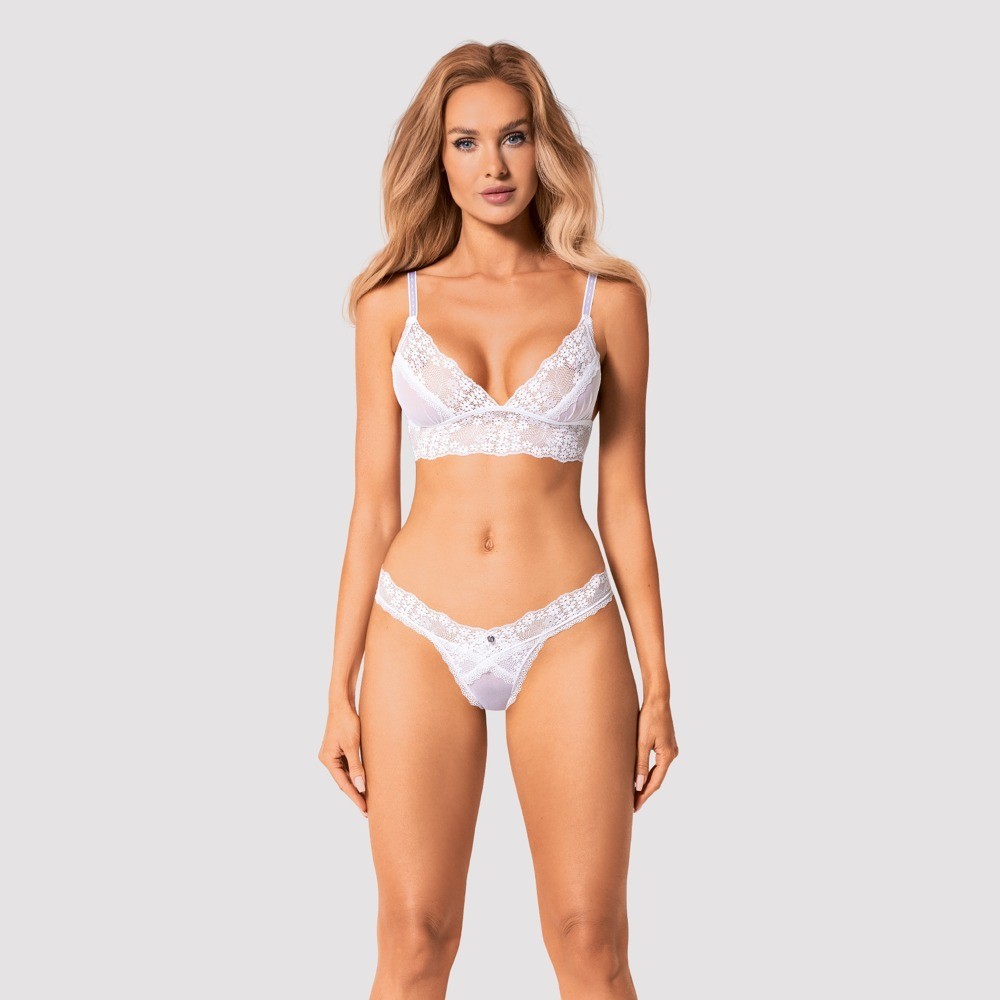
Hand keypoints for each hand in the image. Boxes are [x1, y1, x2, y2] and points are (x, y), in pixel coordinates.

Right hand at [318, 703, 367, 818]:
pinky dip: (355, 775)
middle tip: (368, 810)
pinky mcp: (339, 750)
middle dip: (356, 794)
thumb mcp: (353, 745)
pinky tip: (364, 782)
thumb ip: (356, 767)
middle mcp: (327, 759)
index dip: (355, 797)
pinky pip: (347, 767)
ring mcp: (332, 755)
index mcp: (327, 759)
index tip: (365, 810)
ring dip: (356, 786)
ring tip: (368, 799)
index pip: (343, 784)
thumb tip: (361, 787)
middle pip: (343, 782)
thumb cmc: (347, 722)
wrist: (342, 704)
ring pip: (345, 775)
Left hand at [633, 694, 677, 812]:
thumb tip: (638, 785)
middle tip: (633, 805)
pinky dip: (649, 771)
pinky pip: (658, 763)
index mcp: (667, 756)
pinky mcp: (667, 744)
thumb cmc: (649, 718)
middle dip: (645, 791)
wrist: (658, 699)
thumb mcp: (642, 742)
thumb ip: (640, 764)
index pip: (655, 783)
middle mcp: (672, 755)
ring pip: (658, 771)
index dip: (644, 796)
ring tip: (635, 793)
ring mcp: (671, 749)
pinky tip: (641, 775)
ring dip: (647, 782)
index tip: (635, 807)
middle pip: (657, 779)